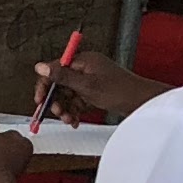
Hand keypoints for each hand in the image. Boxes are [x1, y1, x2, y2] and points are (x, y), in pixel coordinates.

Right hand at [41, 52, 159, 119]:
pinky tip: (75, 120)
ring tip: (69, 119)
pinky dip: (75, 111)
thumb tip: (40, 66)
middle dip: (57, 100)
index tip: (40, 100)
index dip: (45, 85)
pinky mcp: (96, 93)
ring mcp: (91, 81)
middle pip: (61, 84)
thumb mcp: (86, 85)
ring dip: (66, 108)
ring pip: (69, 95)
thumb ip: (62, 76)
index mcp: (83, 61)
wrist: (143, 103)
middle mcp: (86, 69)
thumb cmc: (119, 91)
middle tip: (58, 113)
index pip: (55, 69)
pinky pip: (79, 102)